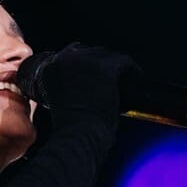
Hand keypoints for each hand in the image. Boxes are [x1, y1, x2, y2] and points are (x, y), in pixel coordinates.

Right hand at [20, 43, 140, 118]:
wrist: (78, 135)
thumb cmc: (69, 128)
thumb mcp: (58, 101)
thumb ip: (66, 85)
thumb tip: (86, 81)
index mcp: (49, 67)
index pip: (70, 55)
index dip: (85, 65)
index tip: (94, 74)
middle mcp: (65, 59)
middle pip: (88, 51)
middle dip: (99, 63)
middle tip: (110, 78)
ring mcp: (85, 61)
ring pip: (106, 55)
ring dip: (114, 65)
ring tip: (124, 78)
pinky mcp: (105, 67)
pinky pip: (124, 61)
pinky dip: (132, 69)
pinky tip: (136, 77)